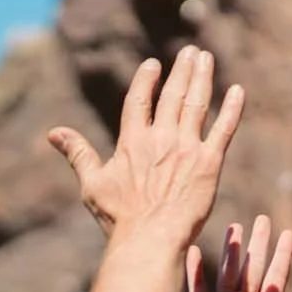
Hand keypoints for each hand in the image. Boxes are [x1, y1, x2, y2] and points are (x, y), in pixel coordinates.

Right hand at [47, 46, 243, 239]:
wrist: (150, 240)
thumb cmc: (119, 218)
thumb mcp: (92, 184)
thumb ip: (77, 153)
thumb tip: (53, 133)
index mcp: (133, 141)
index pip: (140, 100)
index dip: (147, 80)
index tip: (154, 64)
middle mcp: (161, 138)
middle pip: (173, 94)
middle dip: (182, 70)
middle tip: (191, 52)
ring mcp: (187, 148)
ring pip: (197, 104)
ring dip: (203, 78)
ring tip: (206, 59)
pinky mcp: (209, 163)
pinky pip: (224, 129)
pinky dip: (232, 109)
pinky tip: (238, 91)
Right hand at [186, 214, 291, 291]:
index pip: (277, 277)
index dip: (282, 256)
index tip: (289, 233)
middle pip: (253, 268)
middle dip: (259, 244)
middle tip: (263, 219)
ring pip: (228, 272)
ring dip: (231, 250)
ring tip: (235, 227)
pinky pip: (198, 289)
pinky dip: (195, 271)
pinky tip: (195, 250)